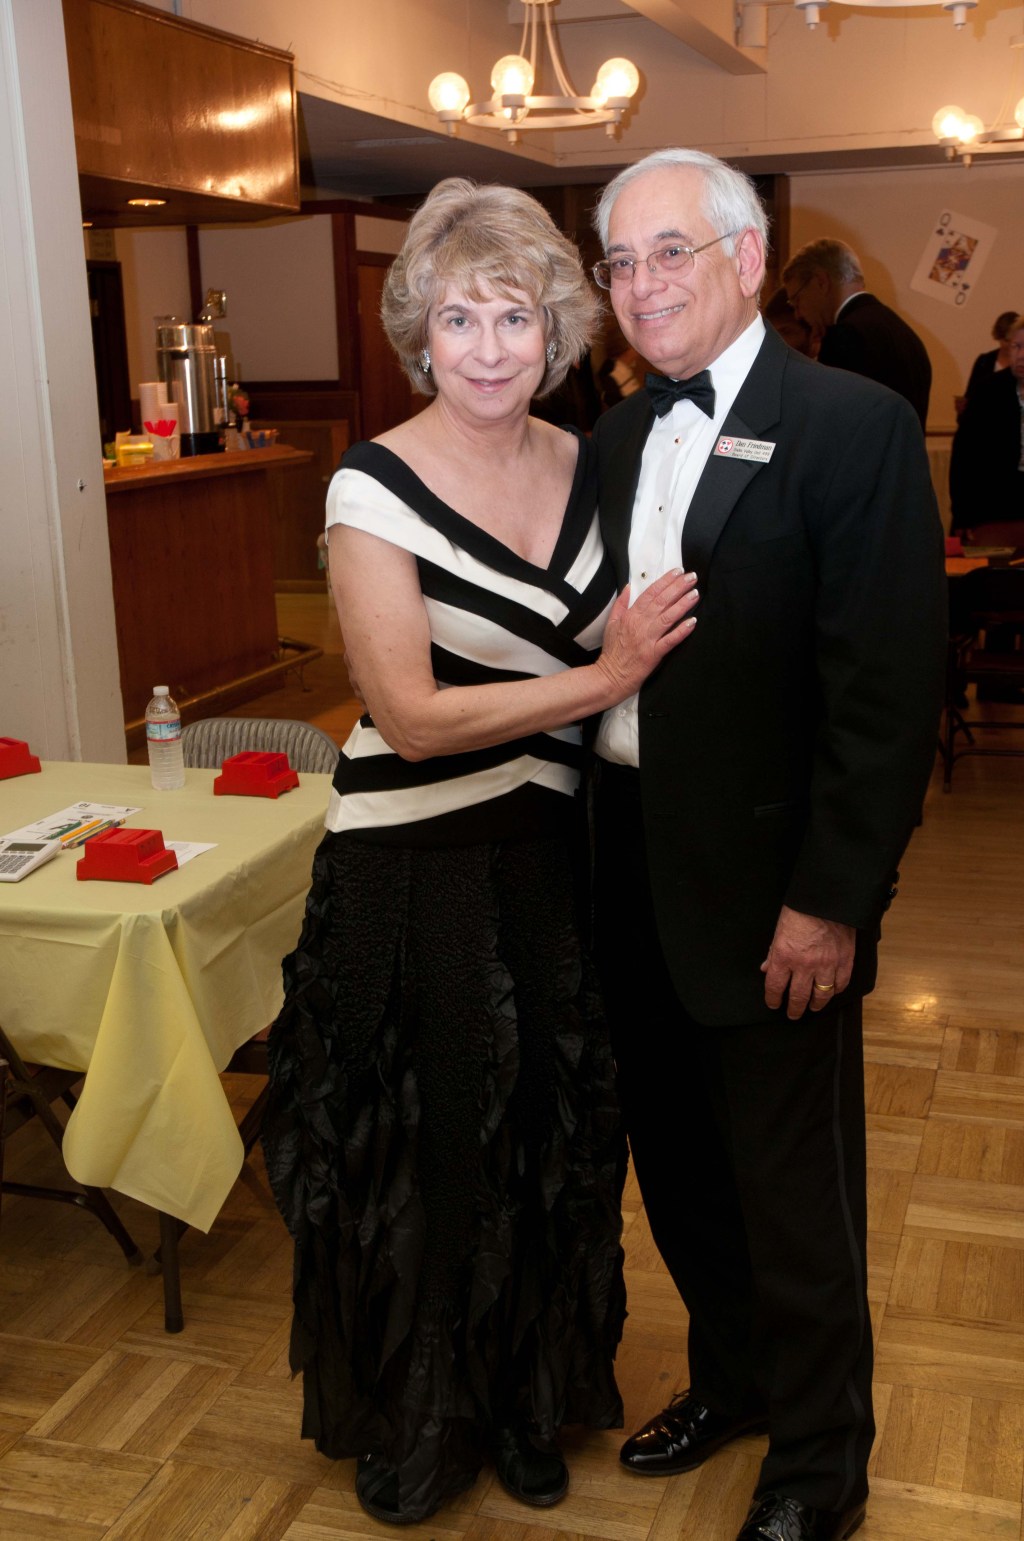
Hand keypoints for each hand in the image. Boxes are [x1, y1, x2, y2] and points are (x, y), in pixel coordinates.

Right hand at [595, 570, 698, 699]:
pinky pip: (670, 640)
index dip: (665, 581)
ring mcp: (647, 639)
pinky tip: (692, 622)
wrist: (610, 676)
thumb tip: (628, 587)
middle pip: (662, 601)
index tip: (677, 572)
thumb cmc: (612, 652)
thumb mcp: (611, 623)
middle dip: (678, 587)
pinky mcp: (654, 654)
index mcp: (630, 615)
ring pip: (668, 617)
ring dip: (683, 604)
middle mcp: (640, 624)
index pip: (650, 593)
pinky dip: (682, 631)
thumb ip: (621, 604)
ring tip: (695, 594)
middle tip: (692, 577)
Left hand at [761, 904, 854, 1019]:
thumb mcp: (779, 929)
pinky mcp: (845, 960)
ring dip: (815, 1005)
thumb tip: (767, 968)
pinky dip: (835, 991)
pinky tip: (831, 992)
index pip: (775, 986)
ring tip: (812, 1008)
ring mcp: (827, 964)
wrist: (828, 897)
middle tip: (792, 1014)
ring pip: (821, 995)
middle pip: (798, 997)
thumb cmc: (801, 909)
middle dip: (794, 1009)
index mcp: (784, 955)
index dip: (773, 999)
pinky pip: (840, 984)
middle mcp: (804, 964)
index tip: (773, 1004)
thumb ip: (773, 952)